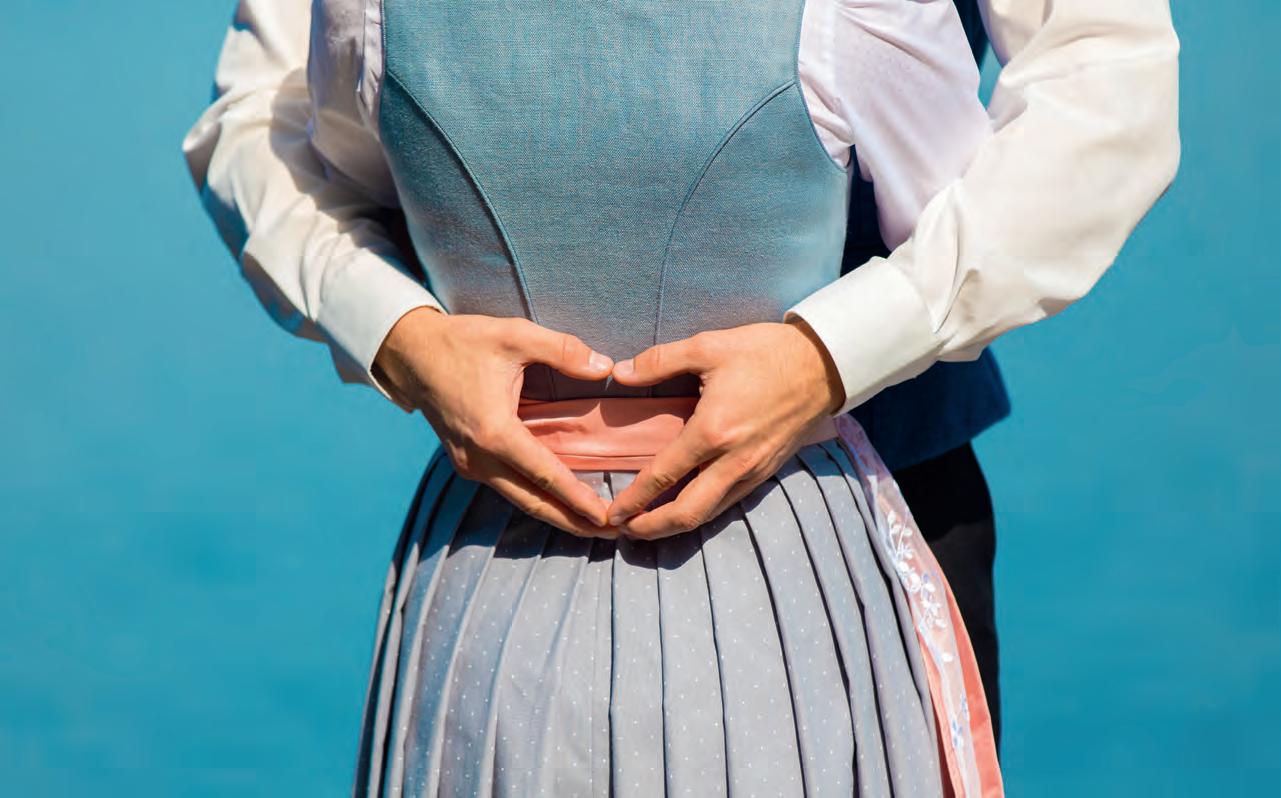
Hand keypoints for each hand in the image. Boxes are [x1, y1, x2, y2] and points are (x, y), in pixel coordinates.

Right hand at [374, 307, 617, 536]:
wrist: (411, 354)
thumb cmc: (462, 342)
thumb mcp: (515, 335)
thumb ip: (563, 350)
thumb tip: (605, 367)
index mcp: (494, 431)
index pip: (545, 474)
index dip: (578, 498)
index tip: (606, 517)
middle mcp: (479, 457)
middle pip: (533, 502)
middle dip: (573, 522)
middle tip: (612, 534)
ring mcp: (469, 464)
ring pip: (520, 499)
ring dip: (556, 514)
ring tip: (592, 526)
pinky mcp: (467, 463)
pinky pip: (508, 487)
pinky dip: (536, 498)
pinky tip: (561, 503)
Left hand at [605, 319, 843, 538]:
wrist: (823, 365)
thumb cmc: (766, 352)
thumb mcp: (708, 346)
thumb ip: (659, 361)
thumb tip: (619, 372)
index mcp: (713, 431)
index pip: (663, 476)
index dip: (634, 499)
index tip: (612, 513)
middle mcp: (733, 460)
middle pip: (687, 513)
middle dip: (652, 529)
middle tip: (624, 532)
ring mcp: (753, 470)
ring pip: (709, 514)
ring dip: (676, 526)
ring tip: (649, 526)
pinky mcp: (767, 472)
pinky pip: (729, 502)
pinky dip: (703, 512)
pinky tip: (686, 507)